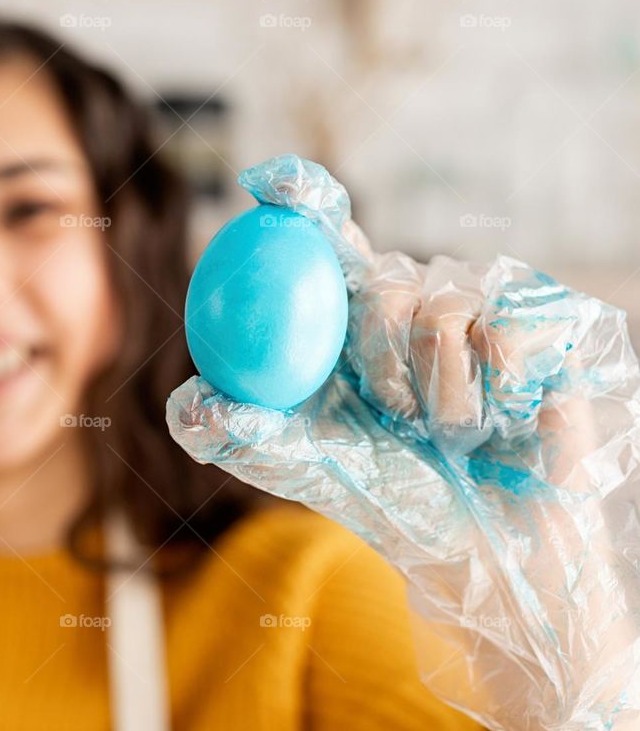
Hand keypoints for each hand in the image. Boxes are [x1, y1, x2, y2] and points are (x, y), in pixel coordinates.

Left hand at [166, 154, 639, 730]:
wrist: (500, 546)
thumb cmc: (405, 506)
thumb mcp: (321, 473)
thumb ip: (254, 438)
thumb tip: (187, 405)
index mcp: (352, 316)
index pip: (325, 235)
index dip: (301, 197)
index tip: (269, 184)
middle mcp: (415, 296)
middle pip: (381, 278)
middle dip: (381, 361)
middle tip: (396, 417)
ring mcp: (482, 303)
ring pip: (448, 308)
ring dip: (444, 397)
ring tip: (455, 436)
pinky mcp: (544, 321)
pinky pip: (512, 332)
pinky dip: (502, 394)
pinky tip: (510, 422)